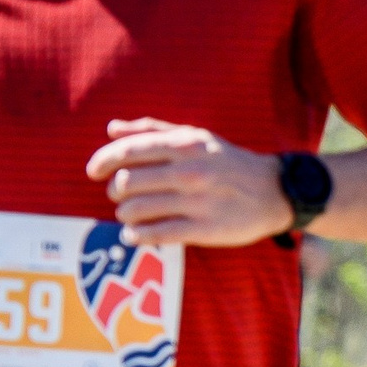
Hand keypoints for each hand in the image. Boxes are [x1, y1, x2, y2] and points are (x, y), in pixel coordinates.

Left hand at [87, 119, 294, 246]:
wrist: (274, 191)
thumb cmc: (228, 162)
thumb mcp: (196, 136)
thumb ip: (153, 130)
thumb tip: (112, 130)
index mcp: (184, 146)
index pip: (129, 151)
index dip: (103, 161)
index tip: (93, 171)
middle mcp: (189, 172)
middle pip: (128, 183)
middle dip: (115, 191)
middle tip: (119, 196)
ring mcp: (197, 202)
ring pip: (138, 210)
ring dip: (124, 215)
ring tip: (128, 216)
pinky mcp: (205, 229)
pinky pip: (158, 234)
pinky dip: (137, 236)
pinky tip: (134, 235)